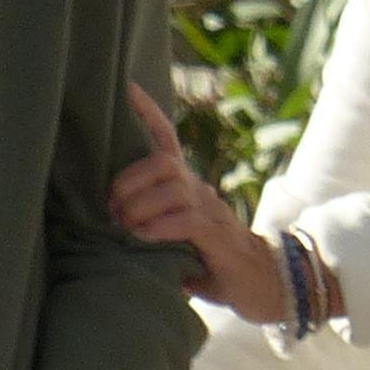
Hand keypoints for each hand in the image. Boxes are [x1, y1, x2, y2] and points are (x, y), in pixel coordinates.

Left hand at [111, 82, 290, 322]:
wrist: (263, 281)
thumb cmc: (211, 262)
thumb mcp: (176, 238)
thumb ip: (150, 226)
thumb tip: (106, 229)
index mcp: (187, 188)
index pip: (167, 141)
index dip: (148, 114)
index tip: (127, 88)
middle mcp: (200, 190)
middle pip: (162, 162)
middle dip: (128, 180)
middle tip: (113, 209)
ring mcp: (212, 210)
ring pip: (172, 188)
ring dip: (140, 207)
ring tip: (126, 228)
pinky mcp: (218, 234)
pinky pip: (186, 219)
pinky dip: (159, 227)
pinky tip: (145, 238)